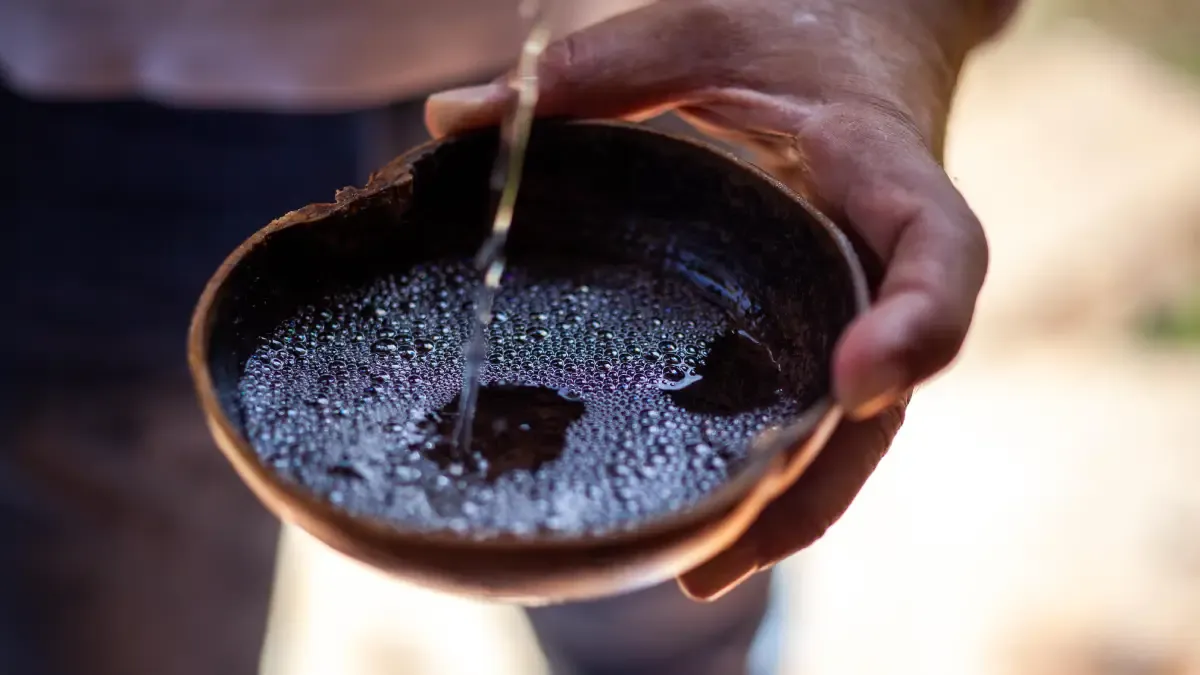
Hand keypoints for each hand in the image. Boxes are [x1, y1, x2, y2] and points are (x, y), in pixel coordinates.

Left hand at [425, 0, 1014, 598]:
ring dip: (793, 503)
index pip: (939, 250)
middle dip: (823, 473)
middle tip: (728, 549)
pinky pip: (814, 408)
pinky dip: (775, 472)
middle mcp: (884, 258)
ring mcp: (858, 301)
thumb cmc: (792, 34)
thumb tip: (448, 124)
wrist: (866, 40)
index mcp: (883, 172)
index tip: (858, 379)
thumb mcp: (704, 32)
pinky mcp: (823, 321)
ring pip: (854, 425)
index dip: (919, 322)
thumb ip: (596, 71)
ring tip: (705, 569)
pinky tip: (710, 523)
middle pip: (889, 386)